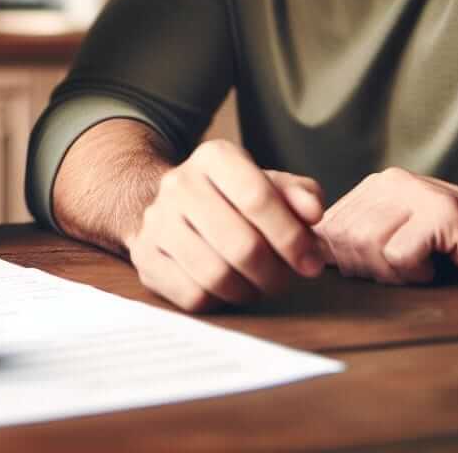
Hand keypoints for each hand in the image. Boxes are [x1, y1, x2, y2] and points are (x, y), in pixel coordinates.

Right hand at [125, 139, 325, 311]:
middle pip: (241, 244)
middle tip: (286, 280)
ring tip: (258, 285)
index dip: (292, 237)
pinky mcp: (145, 257)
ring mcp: (156, 221)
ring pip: (216, 275)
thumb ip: (299, 195)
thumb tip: (312, 212)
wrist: (172, 206)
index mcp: (214, 156)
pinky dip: (220, 301)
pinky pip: (192, 296)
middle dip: (275, 273)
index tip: (311, 261)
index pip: (258, 198)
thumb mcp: (269, 185)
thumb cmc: (232, 199)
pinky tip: (228, 288)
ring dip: (249, 290)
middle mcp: (179, 183)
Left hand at [315, 168, 457, 286]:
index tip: (371, 273)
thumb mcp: (403, 237)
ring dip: (388, 273)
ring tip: (417, 271)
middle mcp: (392, 182)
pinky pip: (397, 255)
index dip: (339, 259)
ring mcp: (416, 194)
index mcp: (377, 186)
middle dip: (361, 269)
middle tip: (398, 276)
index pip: (326, 225)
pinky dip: (412, 274)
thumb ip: (362, 240)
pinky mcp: (439, 214)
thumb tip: (312, 256)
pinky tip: (434, 269)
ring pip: (363, 244)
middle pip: (341, 236)